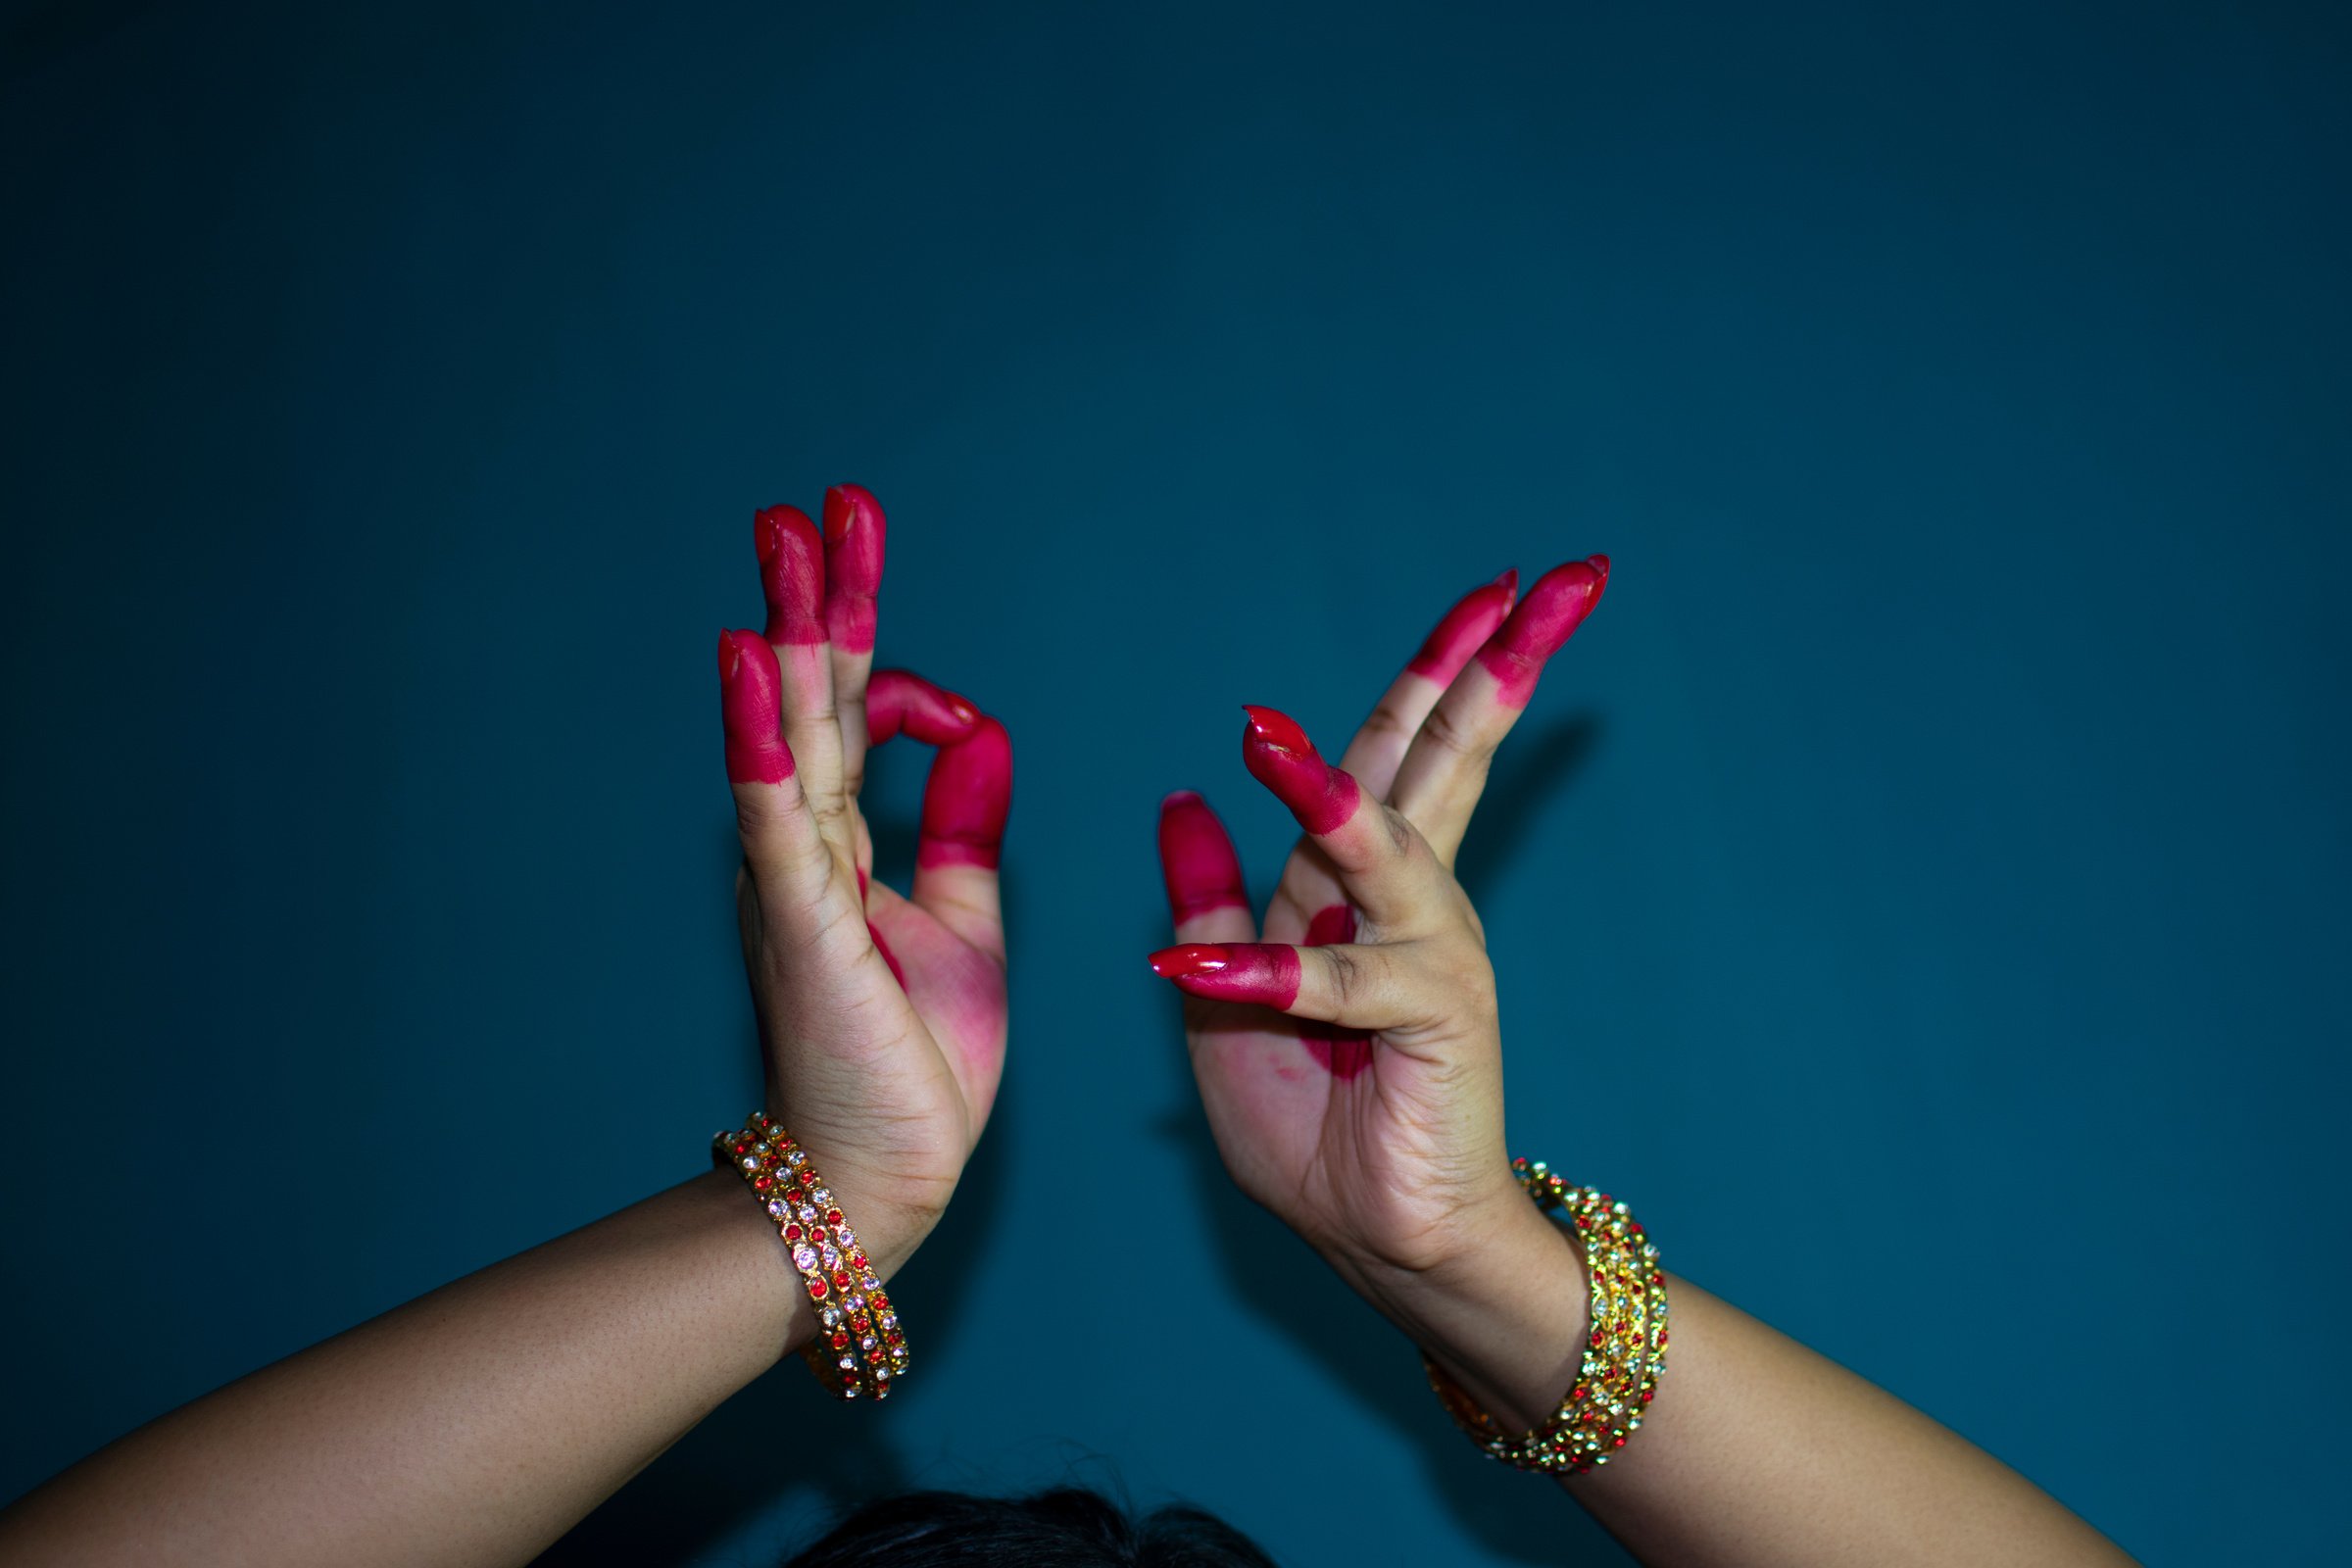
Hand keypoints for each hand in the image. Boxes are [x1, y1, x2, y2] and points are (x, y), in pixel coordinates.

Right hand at [719, 486, 1010, 1271]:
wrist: (885, 1175)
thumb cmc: (915, 1060)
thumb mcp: (965, 921)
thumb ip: (964, 826)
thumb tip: (986, 731)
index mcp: (847, 847)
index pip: (857, 725)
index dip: (903, 688)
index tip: (958, 714)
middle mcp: (807, 848)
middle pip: (814, 700)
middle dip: (821, 600)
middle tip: (817, 507)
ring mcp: (796, 881)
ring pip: (789, 734)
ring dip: (786, 633)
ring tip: (784, 538)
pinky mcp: (801, 924)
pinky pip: (777, 816)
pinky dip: (760, 740)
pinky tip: (746, 667)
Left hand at [1150, 558, 1606, 1318]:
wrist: (1380, 1235)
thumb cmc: (1314, 1122)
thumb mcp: (1229, 997)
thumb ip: (1217, 900)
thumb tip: (1184, 798)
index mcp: (1369, 880)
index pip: (1403, 747)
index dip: (1438, 666)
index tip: (1496, 589)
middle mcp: (1416, 899)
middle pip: (1446, 761)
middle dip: (1491, 669)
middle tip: (1542, 580)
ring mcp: (1435, 954)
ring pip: (1386, 853)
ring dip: (1327, 798)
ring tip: (1266, 740)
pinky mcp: (1432, 1022)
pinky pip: (1339, 986)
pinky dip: (1268, 977)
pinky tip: (1201, 969)